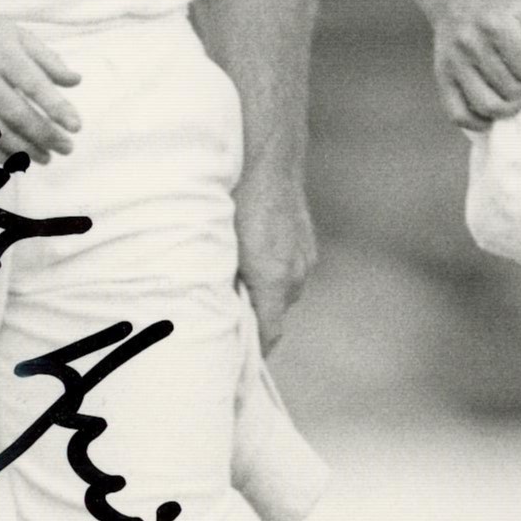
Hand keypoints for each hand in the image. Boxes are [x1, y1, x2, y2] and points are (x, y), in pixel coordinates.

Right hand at [0, 5, 83, 163]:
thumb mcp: (16, 35)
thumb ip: (47, 59)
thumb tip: (76, 81)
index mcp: (2, 54)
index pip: (36, 85)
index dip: (57, 108)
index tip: (77, 127)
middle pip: (16, 114)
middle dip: (44, 136)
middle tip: (65, 149)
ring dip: (21, 150)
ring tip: (44, 158)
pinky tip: (11, 160)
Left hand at [234, 165, 316, 352]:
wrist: (267, 158)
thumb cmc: (235, 200)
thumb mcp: (218, 246)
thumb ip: (219, 284)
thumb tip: (212, 311)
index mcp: (275, 279)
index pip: (268, 336)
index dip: (252, 353)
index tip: (233, 362)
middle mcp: (297, 274)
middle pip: (274, 315)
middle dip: (251, 318)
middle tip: (220, 315)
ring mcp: (306, 259)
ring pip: (282, 292)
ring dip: (262, 292)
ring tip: (234, 278)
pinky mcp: (309, 245)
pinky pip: (290, 272)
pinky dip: (272, 272)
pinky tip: (251, 254)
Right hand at [429, 0, 520, 129]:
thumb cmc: (502, 3)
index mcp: (494, 23)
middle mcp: (470, 44)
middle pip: (509, 89)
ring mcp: (453, 64)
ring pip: (486, 105)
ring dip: (506, 108)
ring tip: (512, 98)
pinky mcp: (442, 78)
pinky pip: (458, 115)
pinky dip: (478, 122)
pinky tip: (490, 114)